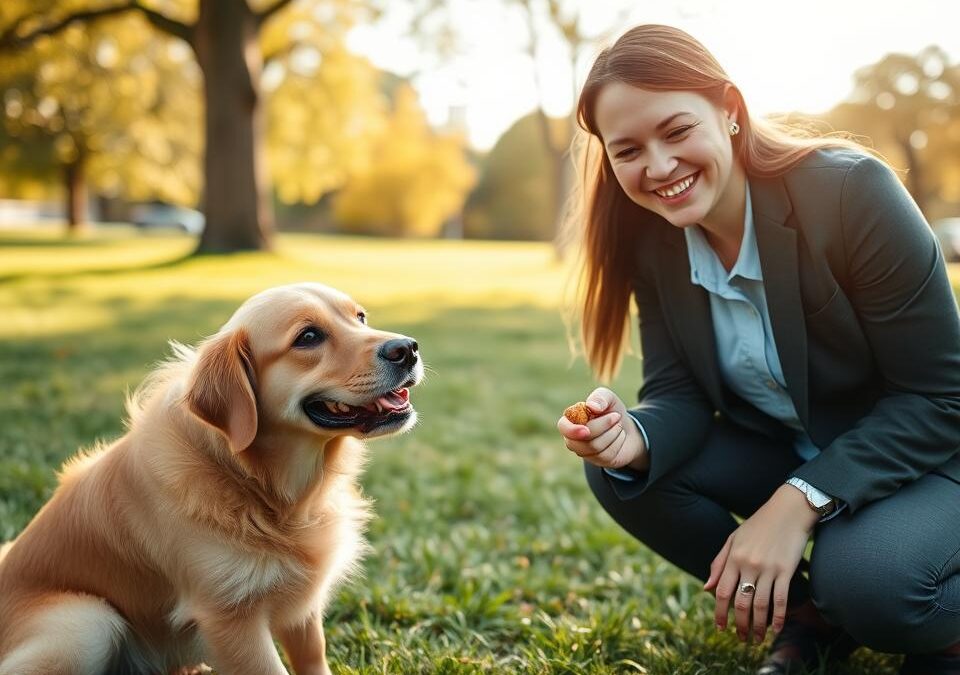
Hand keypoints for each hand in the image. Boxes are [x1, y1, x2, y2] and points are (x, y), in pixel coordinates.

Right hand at [556, 387, 647, 469]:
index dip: (572, 430)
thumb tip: (591, 406)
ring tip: (618, 425)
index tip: (586, 429)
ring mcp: (584, 452)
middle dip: (603, 426)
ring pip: (595, 447)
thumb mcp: (609, 398)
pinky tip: (619, 436)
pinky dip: (618, 442)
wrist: (628, 428)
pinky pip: (606, 455)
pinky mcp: (597, 461)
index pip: (563, 427)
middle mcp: (574, 438)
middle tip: (616, 416)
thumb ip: (600, 397)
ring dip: (613, 433)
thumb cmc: (612, 411)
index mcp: (571, 420)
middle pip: (583, 439)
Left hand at [703, 485, 818, 641]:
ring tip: (756, 639)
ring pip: (760, 605)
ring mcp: (768, 569)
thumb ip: (719, 563)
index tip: (720, 628)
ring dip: (758, 626)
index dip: (719, 612)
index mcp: (733, 557)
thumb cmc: (759, 524)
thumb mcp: (734, 539)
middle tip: (740, 639)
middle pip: (740, 602)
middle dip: (739, 624)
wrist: (788, 510)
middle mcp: (748, 565)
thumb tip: (707, 588)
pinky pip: (780, 599)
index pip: (722, 592)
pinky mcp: (786, 571)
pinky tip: (777, 628)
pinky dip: (779, 617)